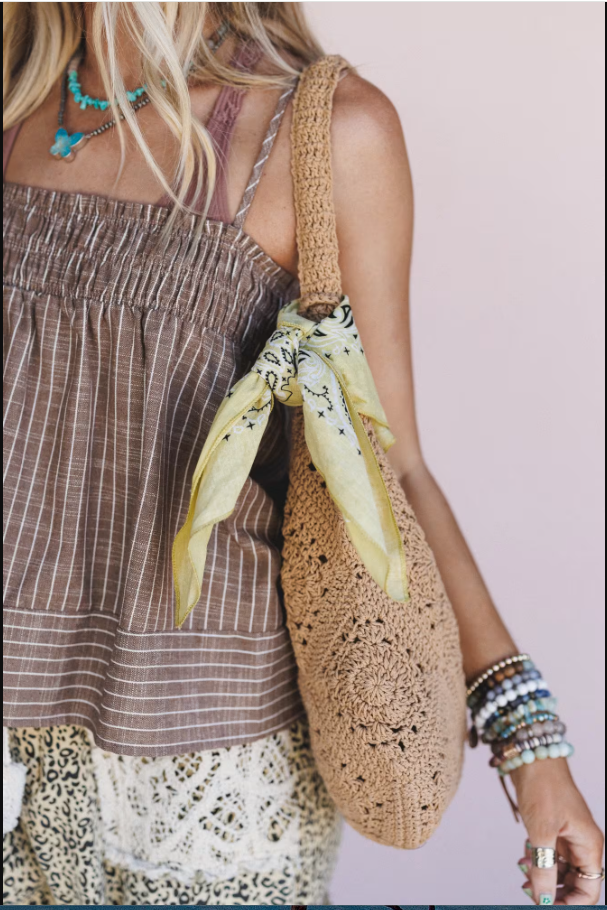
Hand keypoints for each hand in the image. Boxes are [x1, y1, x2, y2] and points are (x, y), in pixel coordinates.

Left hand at [512, 758, 603, 904]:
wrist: (530, 755)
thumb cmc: (543, 786)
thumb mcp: (541, 831)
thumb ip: (543, 867)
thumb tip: (544, 899)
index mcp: (588, 845)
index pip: (589, 889)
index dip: (571, 904)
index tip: (547, 905)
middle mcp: (581, 842)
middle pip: (575, 883)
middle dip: (554, 891)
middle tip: (530, 892)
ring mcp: (567, 835)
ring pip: (560, 870)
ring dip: (542, 876)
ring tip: (523, 874)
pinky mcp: (552, 828)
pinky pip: (548, 855)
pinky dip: (536, 860)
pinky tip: (523, 858)